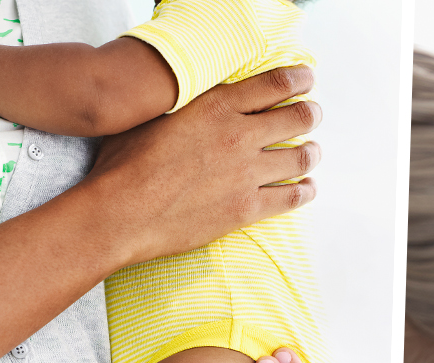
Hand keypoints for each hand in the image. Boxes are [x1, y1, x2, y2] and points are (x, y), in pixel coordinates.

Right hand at [86, 66, 321, 267]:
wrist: (121, 212)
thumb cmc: (125, 164)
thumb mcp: (153, 116)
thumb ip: (185, 105)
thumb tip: (191, 100)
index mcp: (217, 106)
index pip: (274, 84)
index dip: (297, 79)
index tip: (305, 79)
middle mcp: (239, 136)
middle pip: (295, 118)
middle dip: (309, 113)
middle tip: (312, 114)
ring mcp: (246, 174)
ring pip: (299, 158)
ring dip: (311, 152)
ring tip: (312, 151)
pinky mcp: (245, 209)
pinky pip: (290, 198)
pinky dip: (305, 191)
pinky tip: (307, 188)